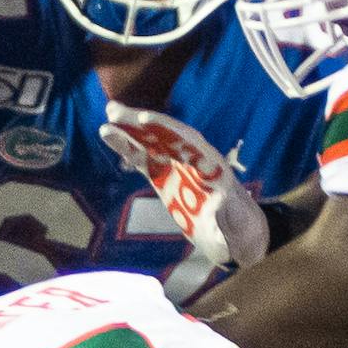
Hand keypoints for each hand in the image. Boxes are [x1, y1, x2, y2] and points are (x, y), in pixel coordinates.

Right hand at [99, 104, 269, 271]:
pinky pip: (145, 159)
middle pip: (168, 136)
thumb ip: (228, 217)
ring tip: (108, 114)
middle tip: (115, 111)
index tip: (145, 120)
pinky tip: (109, 136)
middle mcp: (196, 161)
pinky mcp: (166, 178)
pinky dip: (128, 148)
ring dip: (132, 129)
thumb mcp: (236, 227)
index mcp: (213, 168)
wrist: (235, 237)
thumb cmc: (239, 232)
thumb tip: (219, 205)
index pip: (189, 144)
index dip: (167, 132)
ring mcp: (179, 168)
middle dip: (144, 123)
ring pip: (154, 143)